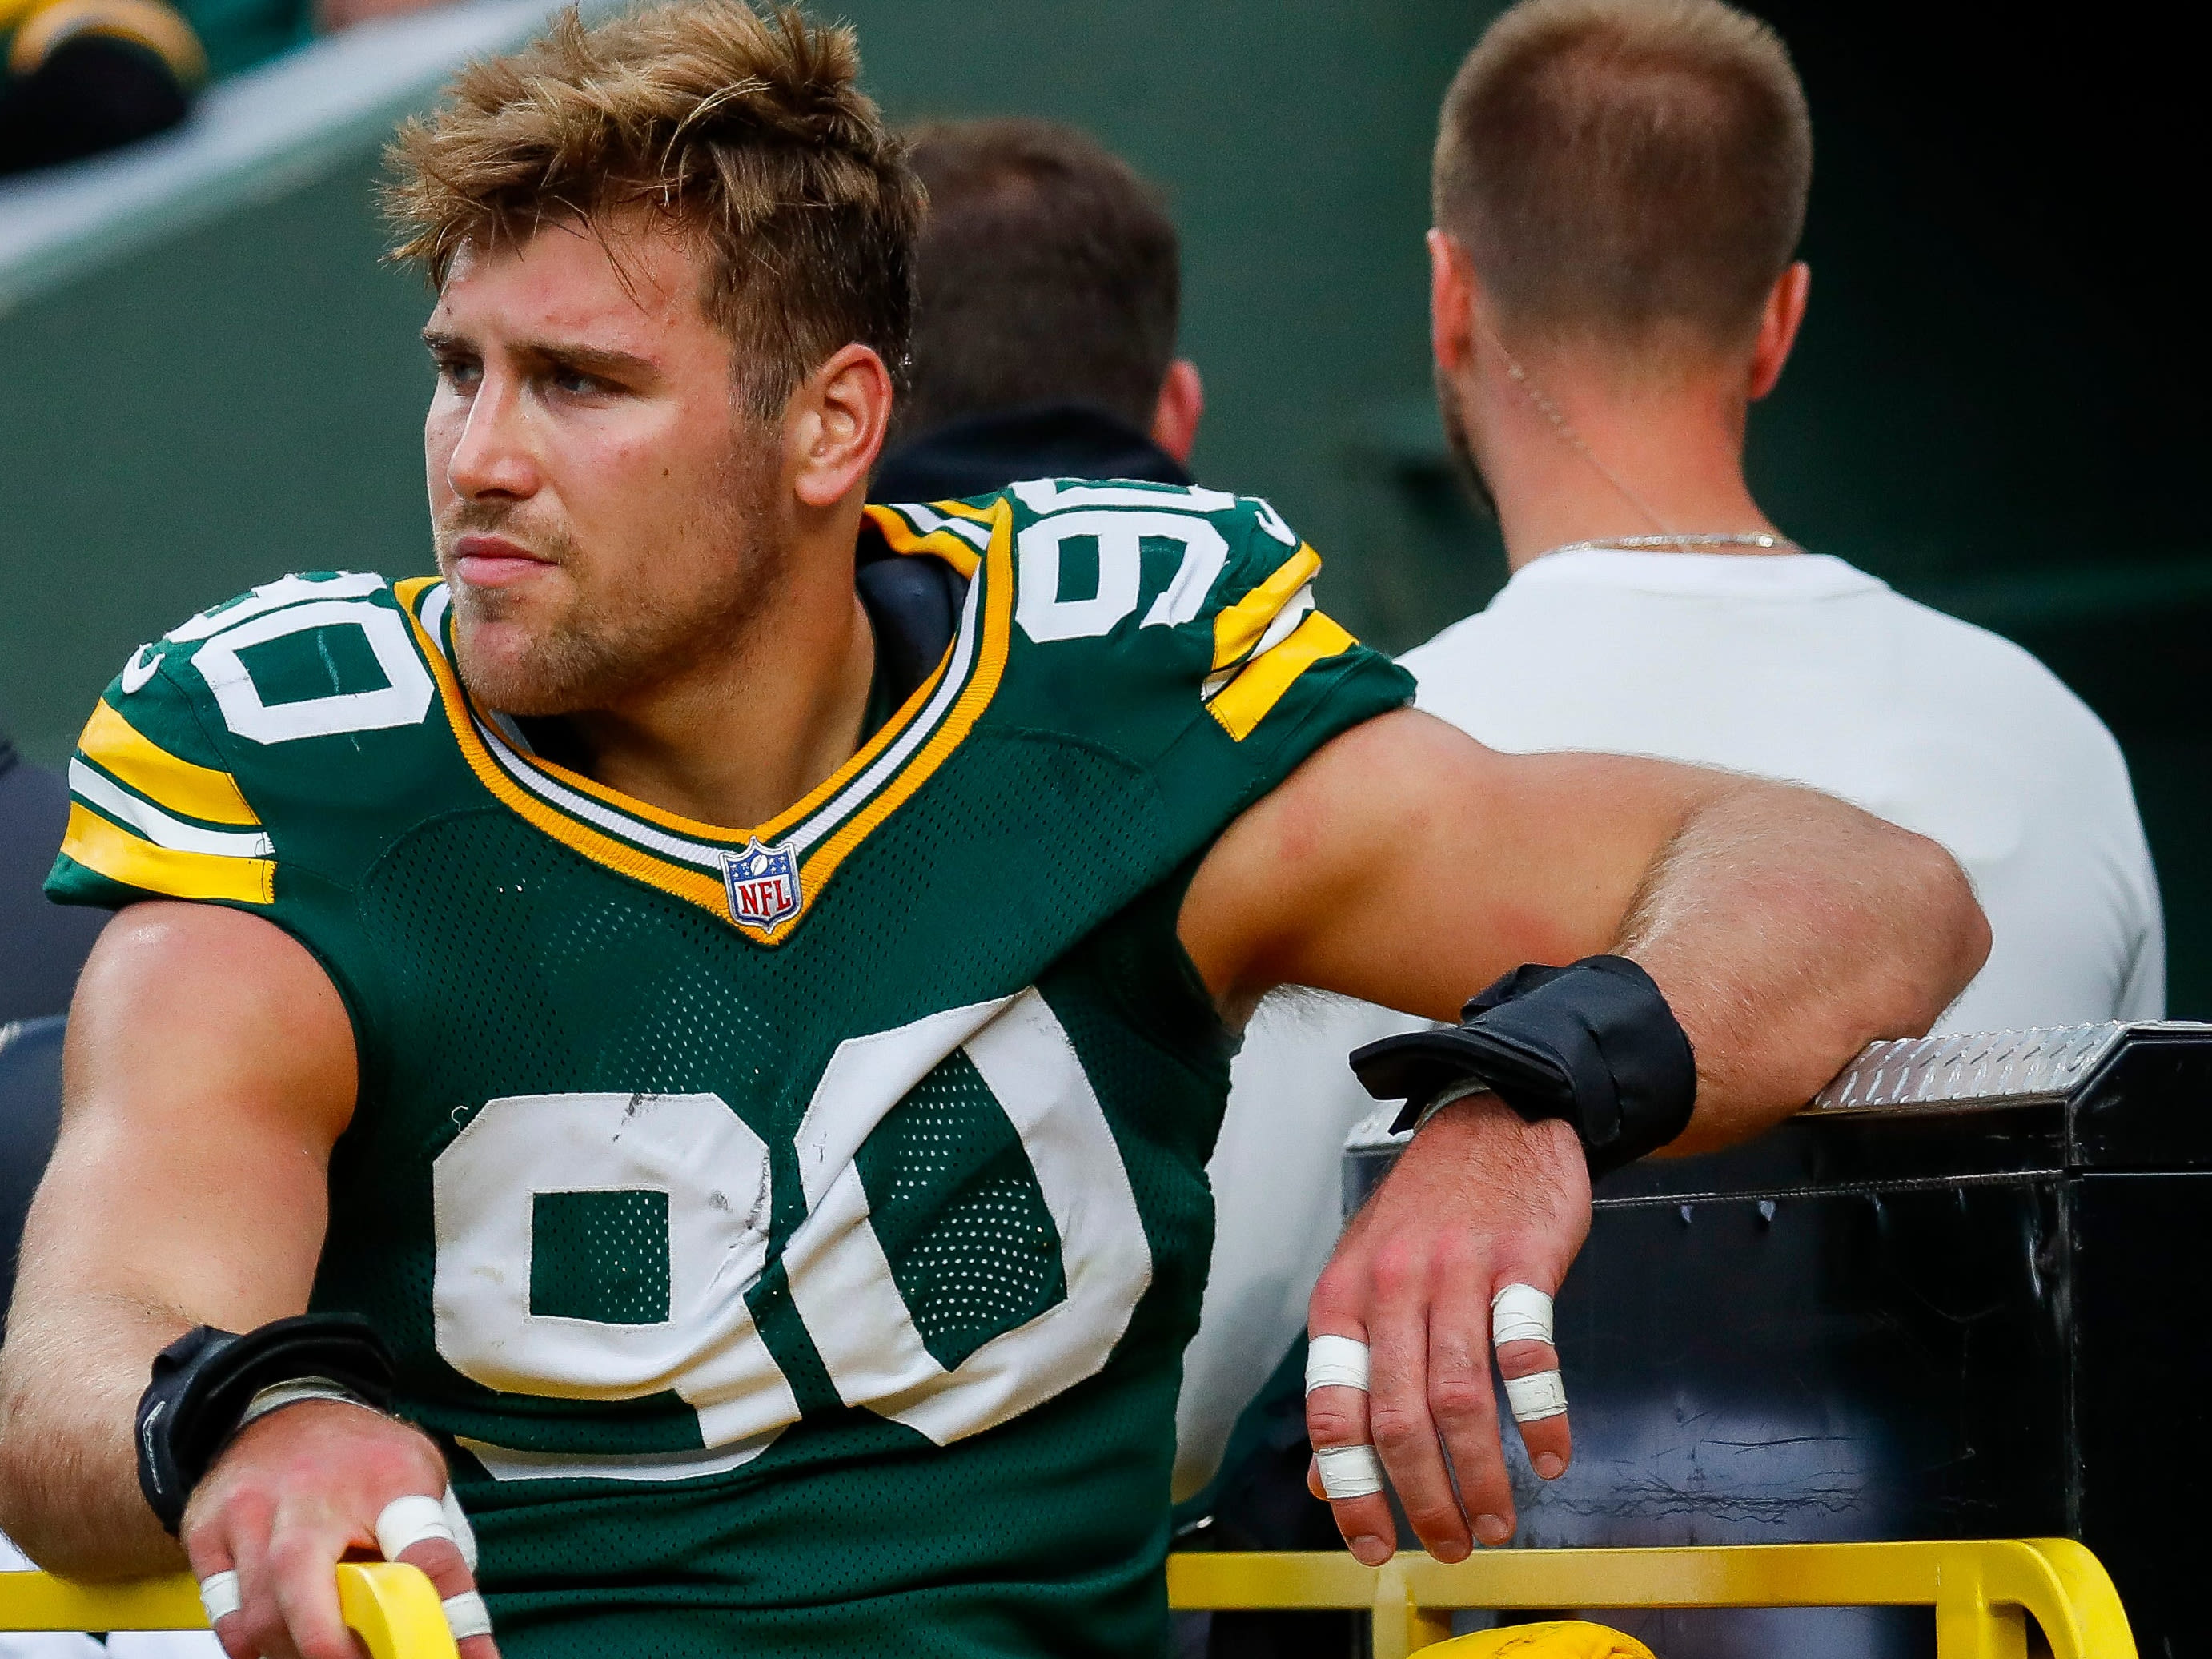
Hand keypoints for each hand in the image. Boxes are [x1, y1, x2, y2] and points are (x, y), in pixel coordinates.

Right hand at [182, 1400, 496, 1658]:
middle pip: (302, 1585)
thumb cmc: (362, 1456)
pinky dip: (248, 1636)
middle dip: (328, 1646)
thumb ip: (439, 1558)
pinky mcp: (206, 1530)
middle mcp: (308, 1495)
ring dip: (291, 1647)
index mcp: (386, 1480)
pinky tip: (278, 1628)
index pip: (422, 1549)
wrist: (289, 1407)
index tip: (452, 1655)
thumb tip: (472, 1649)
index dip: (440, 1608)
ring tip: (325, 1643)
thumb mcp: (421, 1483)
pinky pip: (222, 1611)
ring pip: (259, 1613)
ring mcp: (249, 1512)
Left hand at [1305, 1093, 1589, 1563]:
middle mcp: (1390, 1287)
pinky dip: (1540, 1416)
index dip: (1352, 1488)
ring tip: (1498, 1522)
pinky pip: (1528, 1353)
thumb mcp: (1367, 1280)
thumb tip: (1327, 1479)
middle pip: (1399, 1417)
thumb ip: (1350, 1377)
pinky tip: (1550, 1457)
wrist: (1493, 1113)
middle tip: (1450, 1546)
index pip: (1333, 1411)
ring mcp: (1456, 1271)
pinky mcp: (1520, 1260)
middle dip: (1424, 1498)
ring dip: (1481, 1475)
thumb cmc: (1427, 1211)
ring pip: (1460, 1397)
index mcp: (1343, 1298)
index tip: (1376, 1545)